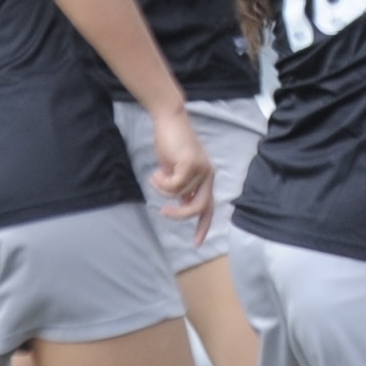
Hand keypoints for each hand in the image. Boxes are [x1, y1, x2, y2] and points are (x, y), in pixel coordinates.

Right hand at [142, 103, 214, 238]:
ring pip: (178, 196)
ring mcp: (202, 170)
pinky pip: (173, 186)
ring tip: (157, 175)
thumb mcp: (176, 172)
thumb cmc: (171, 146)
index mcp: (206, 180)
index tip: (196, 244)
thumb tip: (180, 204)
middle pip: (198, 208)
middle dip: (179, 215)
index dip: (203, 226)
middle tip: (163, 212)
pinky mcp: (192, 164)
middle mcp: (208, 176)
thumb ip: (181, 188)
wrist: (170, 122)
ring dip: (162, 189)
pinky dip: (160, 182)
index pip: (208, 208)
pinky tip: (157, 170)